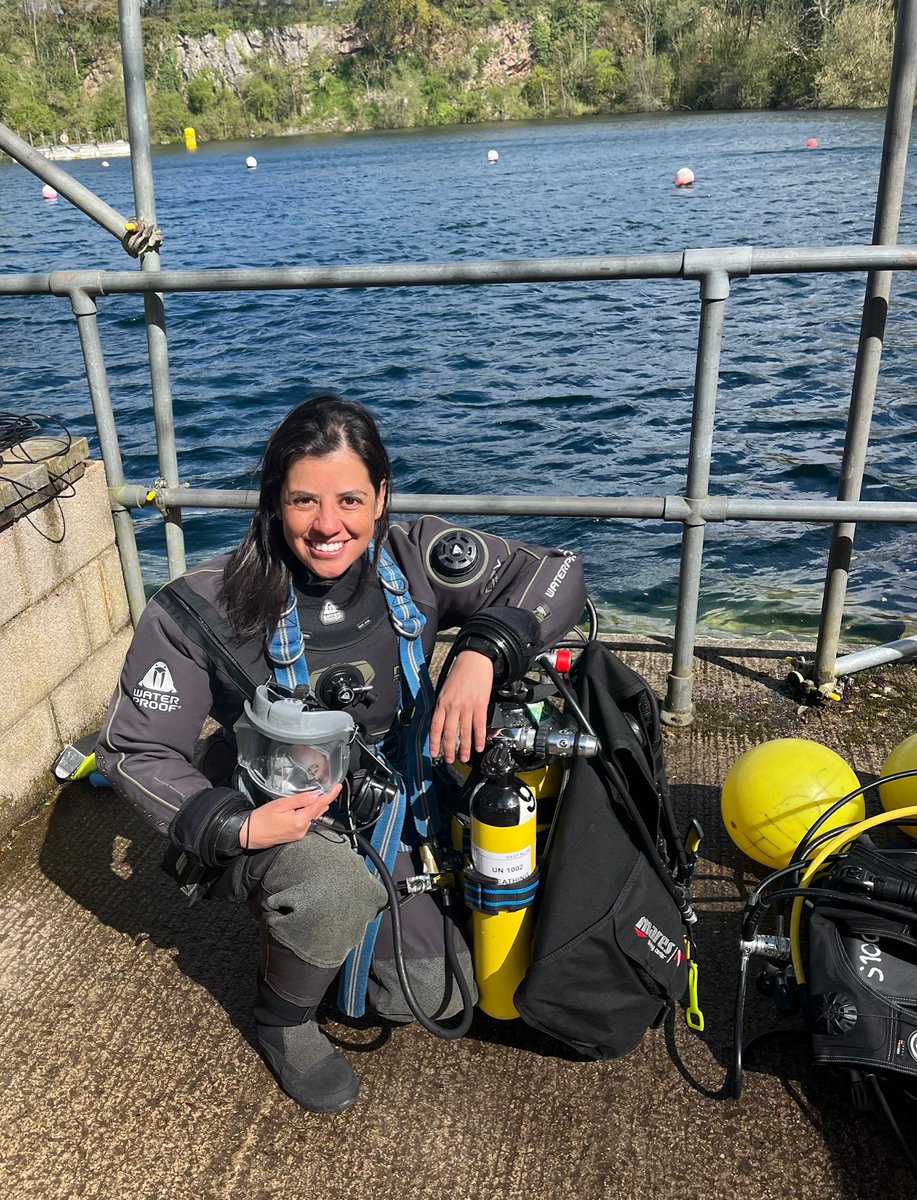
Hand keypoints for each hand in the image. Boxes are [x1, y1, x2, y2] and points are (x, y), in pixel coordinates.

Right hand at [240, 783, 341, 849]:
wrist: (249, 834)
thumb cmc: (261, 819)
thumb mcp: (280, 805)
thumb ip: (299, 800)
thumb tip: (315, 795)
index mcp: (300, 821)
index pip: (320, 805)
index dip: (330, 795)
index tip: (338, 787)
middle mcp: (302, 830)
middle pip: (318, 811)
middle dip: (326, 799)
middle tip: (332, 788)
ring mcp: (299, 834)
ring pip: (313, 817)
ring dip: (318, 806)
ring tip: (324, 795)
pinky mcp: (294, 835)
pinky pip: (307, 822)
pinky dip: (310, 813)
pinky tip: (310, 806)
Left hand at [429, 649, 493, 763]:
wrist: (475, 659)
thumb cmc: (460, 672)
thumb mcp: (445, 689)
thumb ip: (444, 706)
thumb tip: (442, 722)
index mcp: (442, 702)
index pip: (435, 727)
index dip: (434, 742)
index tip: (434, 753)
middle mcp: (453, 706)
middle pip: (449, 733)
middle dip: (449, 749)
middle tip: (450, 760)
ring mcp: (467, 707)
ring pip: (465, 733)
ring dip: (465, 748)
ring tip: (465, 758)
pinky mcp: (480, 705)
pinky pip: (479, 725)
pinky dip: (480, 738)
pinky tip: (480, 746)